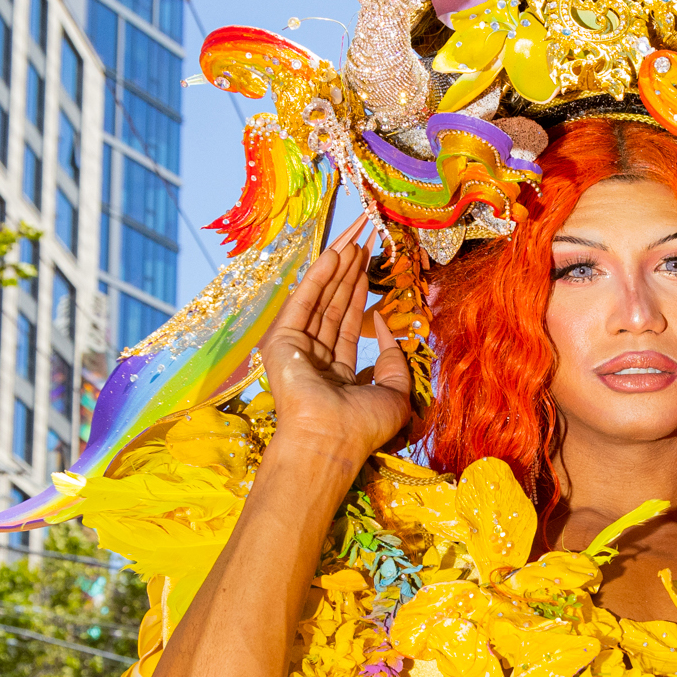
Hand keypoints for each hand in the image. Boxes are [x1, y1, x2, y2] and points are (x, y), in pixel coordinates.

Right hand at [260, 219, 411, 456]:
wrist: (331, 438)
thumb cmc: (363, 424)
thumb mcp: (395, 389)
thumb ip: (393, 357)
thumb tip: (387, 325)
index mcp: (336, 371)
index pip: (347, 322)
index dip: (360, 292)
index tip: (371, 264)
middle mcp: (313, 357)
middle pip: (333, 304)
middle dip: (350, 271)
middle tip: (364, 239)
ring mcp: (295, 348)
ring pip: (320, 298)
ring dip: (337, 267)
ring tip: (355, 238)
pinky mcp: (281, 340)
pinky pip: (304, 301)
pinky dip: (319, 276)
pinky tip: (335, 253)